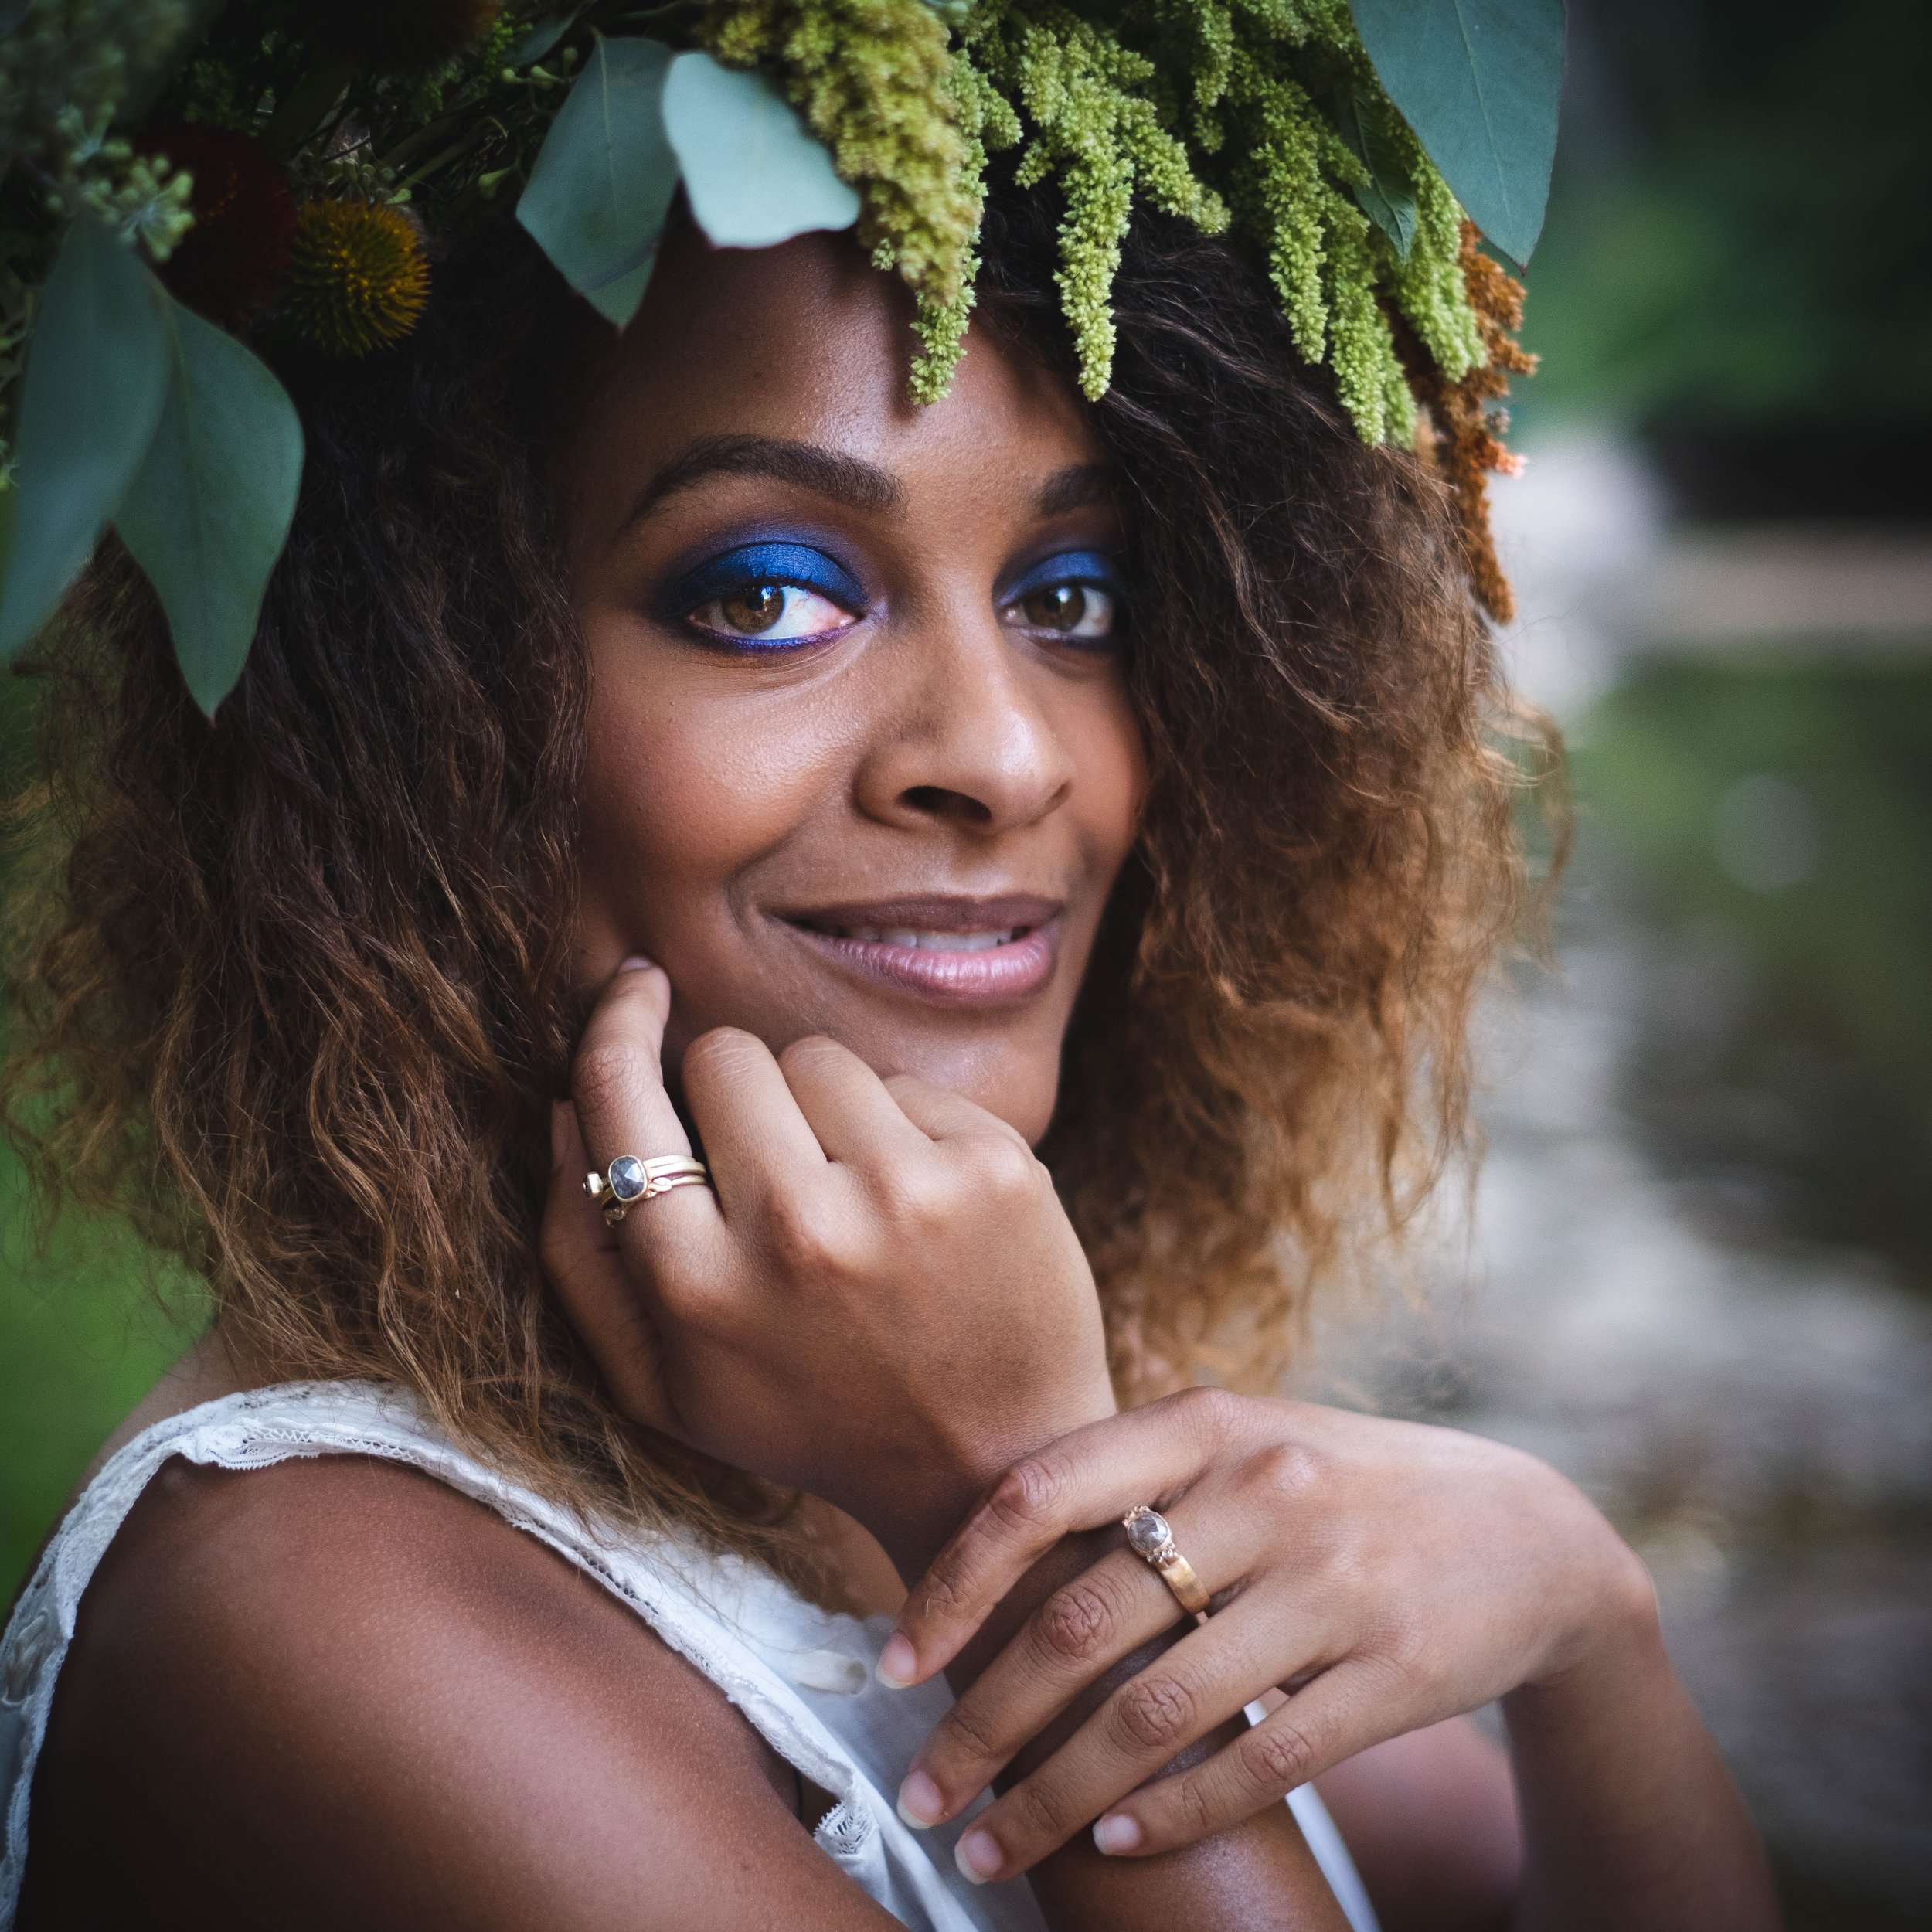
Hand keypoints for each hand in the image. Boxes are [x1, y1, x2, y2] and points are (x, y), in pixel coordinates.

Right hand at [539, 959, 1117, 1569]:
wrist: (990, 1466)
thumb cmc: (808, 1419)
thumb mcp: (661, 1385)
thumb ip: (581, 1256)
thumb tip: (562, 1106)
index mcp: (698, 1286)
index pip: (623, 1094)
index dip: (619, 1024)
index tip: (638, 987)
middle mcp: (799, 1229)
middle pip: (727, 1056)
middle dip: (734, 1094)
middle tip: (770, 1166)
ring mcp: (908, 1191)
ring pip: (819, 1057)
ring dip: (823, 1109)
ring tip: (851, 1200)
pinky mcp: (996, 1166)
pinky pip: (908, 1083)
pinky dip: (903, 1130)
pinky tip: (920, 1208)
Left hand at [879, 1388, 1657, 1880]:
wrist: (1529, 1530)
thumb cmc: (1341, 1488)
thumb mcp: (1244, 1442)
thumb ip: (1133, 1483)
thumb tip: (978, 1564)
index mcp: (1208, 1421)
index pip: (1041, 1492)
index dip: (953, 1584)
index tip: (892, 1665)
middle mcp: (1266, 1488)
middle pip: (1081, 1624)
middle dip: (981, 1725)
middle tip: (921, 1796)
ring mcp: (1335, 1581)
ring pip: (1155, 1711)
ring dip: (1055, 1797)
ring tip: (992, 1848)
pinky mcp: (1395, 1670)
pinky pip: (1258, 1762)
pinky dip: (1171, 1814)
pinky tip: (1112, 1847)